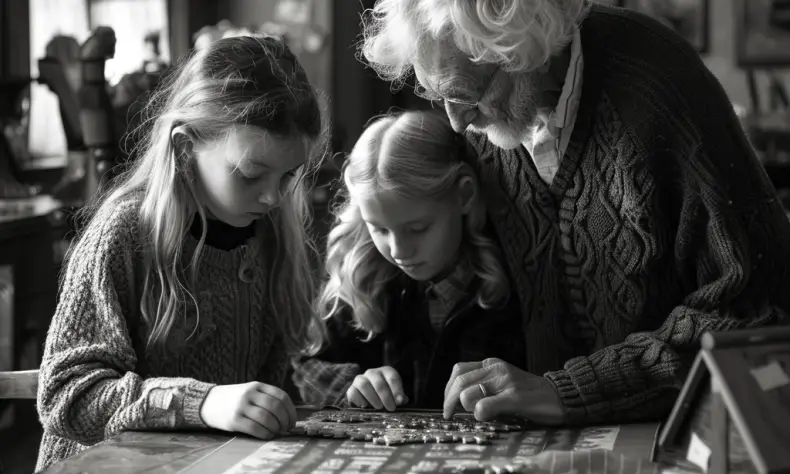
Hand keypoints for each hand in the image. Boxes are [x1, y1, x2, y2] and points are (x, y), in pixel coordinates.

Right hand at [200, 382, 296, 438]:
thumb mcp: (250, 392)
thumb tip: (287, 416)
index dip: (290, 410)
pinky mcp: (234, 420)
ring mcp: (241, 406)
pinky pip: (255, 428)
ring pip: (266, 418)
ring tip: (276, 432)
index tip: (292, 420)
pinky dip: (265, 434)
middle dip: (285, 420)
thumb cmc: (234, 399)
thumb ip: (266, 398)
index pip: (281, 396)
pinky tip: (267, 435)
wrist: (207, 402)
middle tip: (286, 428)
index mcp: (256, 385)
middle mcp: (249, 394)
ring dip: (276, 428)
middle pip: (275, 407)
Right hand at [346, 366, 408, 410]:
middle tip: (390, 408)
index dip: (397, 390)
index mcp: (386, 372)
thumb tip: (401, 400)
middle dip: (385, 396)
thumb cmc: (388, 397)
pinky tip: (365, 407)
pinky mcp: (352, 388)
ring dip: (372, 398)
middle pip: (378, 382)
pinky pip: (352, 392)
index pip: (392, 377)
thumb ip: (400, 398)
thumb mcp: (396, 396)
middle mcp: (372, 373)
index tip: (399, 402)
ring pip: (364, 385)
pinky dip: (359, 401)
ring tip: (379, 407)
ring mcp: (360, 379)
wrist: (372, 399)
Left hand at [443, 358, 564, 423]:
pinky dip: (480, 413)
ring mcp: (506, 382)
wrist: (560, 396)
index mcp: (492, 365)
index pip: (459, 371)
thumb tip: (460, 402)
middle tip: (450, 415)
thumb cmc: (530, 394)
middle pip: (459, 381)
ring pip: (469, 392)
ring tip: (475, 413)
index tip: (448, 405)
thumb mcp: (503, 384)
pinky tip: (485, 416)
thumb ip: (483, 387)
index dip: (448, 389)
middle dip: (449, 401)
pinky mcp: (516, 397)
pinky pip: (487, 405)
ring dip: (466, 407)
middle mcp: (496, 369)